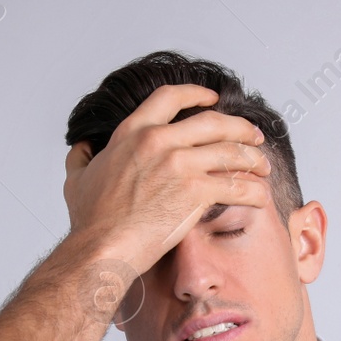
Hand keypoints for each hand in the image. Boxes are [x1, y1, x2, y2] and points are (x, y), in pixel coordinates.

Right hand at [62, 84, 273, 277]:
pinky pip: (236, 184)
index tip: (213, 99)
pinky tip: (260, 195)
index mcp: (132, 132)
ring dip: (253, 157)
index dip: (197, 94)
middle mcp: (159, 141)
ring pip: (230, 150)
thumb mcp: (76, 178)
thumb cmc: (91, 220)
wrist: (103, 246)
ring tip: (263, 166)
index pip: (170, 98)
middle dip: (240, 126)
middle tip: (254, 135)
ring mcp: (179, 164)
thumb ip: (82, 157)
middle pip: (213, 121)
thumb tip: (82, 149)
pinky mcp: (196, 191)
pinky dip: (253, 189)